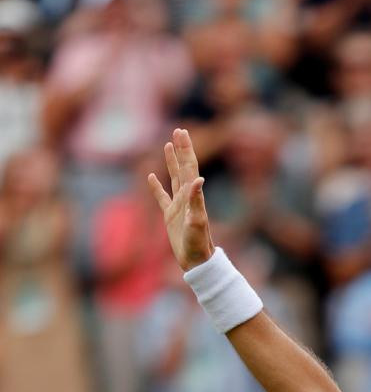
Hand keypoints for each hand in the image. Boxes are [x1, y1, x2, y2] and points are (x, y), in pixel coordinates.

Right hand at [148, 128, 214, 270]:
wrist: (197, 261)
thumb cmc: (198, 244)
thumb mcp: (197, 222)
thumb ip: (197, 201)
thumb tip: (199, 179)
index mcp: (193, 196)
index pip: (189, 167)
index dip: (186, 149)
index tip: (182, 132)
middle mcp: (187, 197)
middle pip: (183, 167)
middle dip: (181, 149)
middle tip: (179, 130)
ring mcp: (178, 206)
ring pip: (173, 178)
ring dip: (171, 162)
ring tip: (168, 145)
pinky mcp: (170, 216)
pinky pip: (161, 197)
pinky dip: (156, 186)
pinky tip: (151, 177)